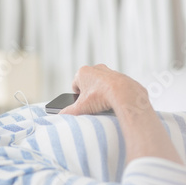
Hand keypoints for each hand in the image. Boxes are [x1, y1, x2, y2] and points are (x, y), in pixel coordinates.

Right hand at [60, 64, 180, 164]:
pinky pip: (112, 85)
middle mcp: (95, 68)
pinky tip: (113, 100)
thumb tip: (61, 115)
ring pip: (100, 84)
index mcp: (83, 72)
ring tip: (103, 104)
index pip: (75, 85)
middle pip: (88, 83)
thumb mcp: (81, 107)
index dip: (77, 96)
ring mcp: (108, 71)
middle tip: (92, 105)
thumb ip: (69, 111)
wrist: (124, 93)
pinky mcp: (120, 76)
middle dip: (89, 93)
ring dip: (100, 92)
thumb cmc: (101, 96)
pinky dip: (111, 92)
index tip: (81, 104)